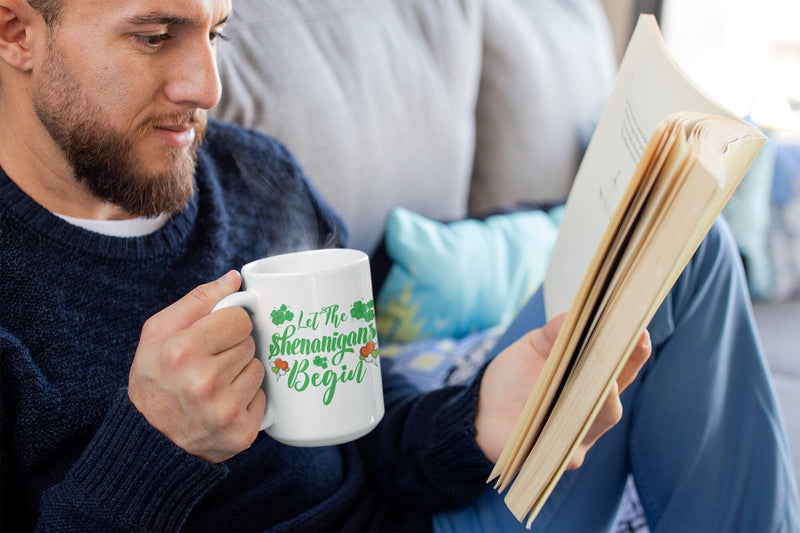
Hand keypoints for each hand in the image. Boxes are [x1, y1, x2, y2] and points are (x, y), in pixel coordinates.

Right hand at [128, 271, 265, 462]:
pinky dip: (247, 399)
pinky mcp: (242, 433)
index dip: (226, 326)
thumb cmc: (153, 379)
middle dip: (232, 349)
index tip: (211, 338)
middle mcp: (205, 382)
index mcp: (183, 350)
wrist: (148, 439)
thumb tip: (234, 279)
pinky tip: (223, 405)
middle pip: (249, 343)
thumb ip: (198, 300)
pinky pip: (263, 398)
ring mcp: (226, 410)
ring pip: (258, 369)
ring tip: (215, 386)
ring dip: (241, 374)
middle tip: (208, 365)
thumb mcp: (158, 333)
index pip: (239, 319)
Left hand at [474, 314, 650, 466]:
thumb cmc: (514, 377)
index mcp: (589, 385)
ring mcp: (570, 439)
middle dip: (619, 380)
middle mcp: (587, 416)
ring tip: (603, 385)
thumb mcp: (534, 347)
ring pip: (593, 426)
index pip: (621, 372)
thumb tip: (573, 316)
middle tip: (619, 357)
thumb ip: (554, 333)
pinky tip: (548, 414)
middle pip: (613, 403)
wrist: (480, 408)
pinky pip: (559, 449)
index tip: (640, 332)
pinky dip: (560, 431)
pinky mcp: (545, 456)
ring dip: (599, 405)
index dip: (634, 354)